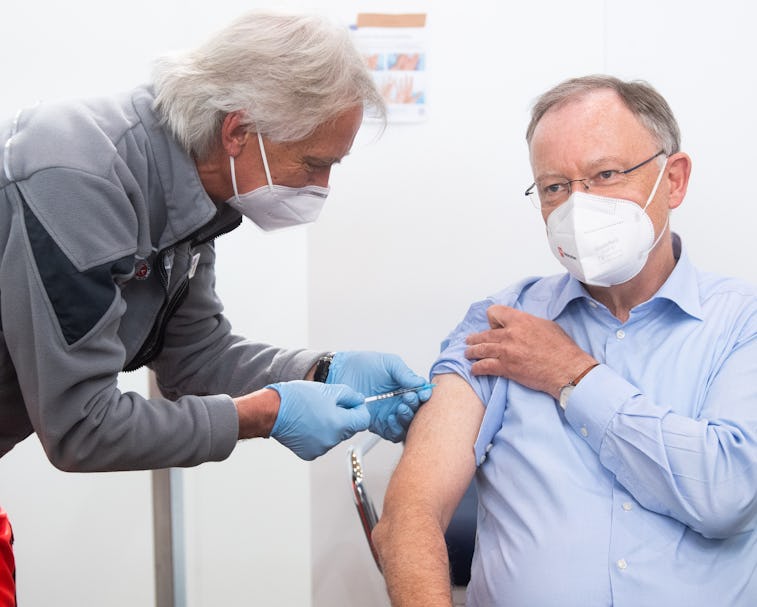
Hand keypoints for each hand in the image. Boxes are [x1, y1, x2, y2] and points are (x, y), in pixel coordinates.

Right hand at [267, 381, 369, 459]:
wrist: (272, 411)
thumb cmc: (296, 399)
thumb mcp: (328, 390)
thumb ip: (350, 396)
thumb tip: (360, 401)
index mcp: (340, 424)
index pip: (364, 420)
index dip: (359, 410)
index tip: (353, 404)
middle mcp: (332, 440)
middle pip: (349, 429)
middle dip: (343, 417)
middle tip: (328, 405)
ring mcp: (320, 449)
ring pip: (335, 436)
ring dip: (330, 426)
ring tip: (314, 413)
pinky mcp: (309, 453)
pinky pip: (321, 443)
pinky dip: (318, 435)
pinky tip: (307, 424)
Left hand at [327, 351, 432, 441]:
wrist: (341, 372)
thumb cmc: (363, 365)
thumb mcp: (388, 363)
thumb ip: (404, 373)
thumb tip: (420, 383)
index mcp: (405, 387)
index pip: (421, 396)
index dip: (425, 396)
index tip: (422, 394)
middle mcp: (399, 402)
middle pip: (416, 412)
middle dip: (415, 407)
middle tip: (408, 399)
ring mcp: (389, 414)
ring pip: (406, 425)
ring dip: (406, 419)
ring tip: (399, 409)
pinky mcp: (378, 424)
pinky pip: (392, 433)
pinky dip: (395, 428)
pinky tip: (390, 418)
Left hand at [464, 305, 596, 398]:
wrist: (567, 369)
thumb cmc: (562, 349)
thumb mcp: (546, 325)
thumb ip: (528, 323)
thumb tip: (521, 326)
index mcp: (520, 320)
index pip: (494, 312)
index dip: (492, 320)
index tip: (494, 326)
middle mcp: (510, 334)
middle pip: (483, 334)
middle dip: (474, 338)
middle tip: (470, 341)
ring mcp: (506, 352)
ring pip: (480, 349)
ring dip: (472, 352)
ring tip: (468, 354)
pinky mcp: (506, 368)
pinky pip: (484, 367)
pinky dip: (477, 368)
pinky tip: (475, 370)